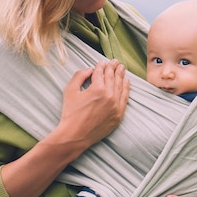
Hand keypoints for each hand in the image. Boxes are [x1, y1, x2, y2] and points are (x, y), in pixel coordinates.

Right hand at [3, 60, 129, 196]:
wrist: (75, 135)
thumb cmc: (70, 113)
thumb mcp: (70, 90)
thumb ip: (79, 76)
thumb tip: (90, 69)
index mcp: (97, 88)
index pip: (101, 72)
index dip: (101, 66)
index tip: (103, 62)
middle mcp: (109, 96)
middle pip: (113, 77)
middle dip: (113, 67)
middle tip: (115, 61)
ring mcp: (116, 106)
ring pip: (121, 86)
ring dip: (121, 75)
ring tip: (122, 68)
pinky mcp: (119, 115)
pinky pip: (125, 98)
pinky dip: (126, 89)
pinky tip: (126, 82)